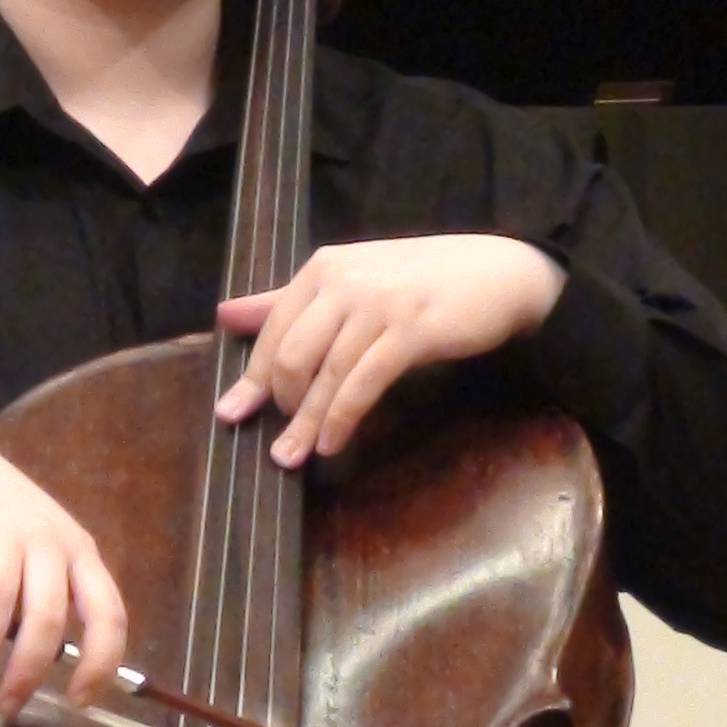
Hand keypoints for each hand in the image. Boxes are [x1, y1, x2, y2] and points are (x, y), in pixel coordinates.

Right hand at [0, 421, 127, 714]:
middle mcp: (45, 538)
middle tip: (6, 706)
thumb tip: (40, 673)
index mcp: (77, 552)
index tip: (77, 701)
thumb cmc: (0, 522)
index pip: (107, 613)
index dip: (100, 662)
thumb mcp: (41, 554)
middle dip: (26, 671)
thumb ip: (45, 602)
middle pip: (46, 616)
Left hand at [214, 233, 564, 467]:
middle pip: (291, 353)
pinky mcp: (410, 332)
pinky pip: (363, 383)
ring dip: (306, 423)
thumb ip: (287, 301)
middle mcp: (345, 282)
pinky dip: (342, 418)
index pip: (272, 328)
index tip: (231, 414)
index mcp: (323, 268)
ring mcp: (379, 305)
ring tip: (294, 457)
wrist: (501, 273)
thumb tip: (226, 316)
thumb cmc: (422, 281)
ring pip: (326, 373)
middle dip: (278, 405)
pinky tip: (332, 442)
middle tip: (279, 444)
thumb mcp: (351, 281)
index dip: (250, 376)